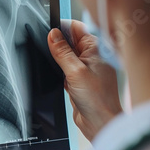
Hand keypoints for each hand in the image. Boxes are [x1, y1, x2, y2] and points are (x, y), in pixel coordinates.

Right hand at [48, 20, 121, 141]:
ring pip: (66, 55)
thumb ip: (62, 52)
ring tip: (60, 68)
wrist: (100, 122)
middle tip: (52, 51)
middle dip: (58, 44)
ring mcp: (85, 68)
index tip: (49, 30)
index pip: (77, 28)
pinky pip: (65, 68)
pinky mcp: (79, 79)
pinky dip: (60, 71)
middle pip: (70, 40)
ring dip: (59, 59)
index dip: (62, 27)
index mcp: (97, 48)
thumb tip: (52, 34)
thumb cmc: (97, 99)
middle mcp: (92, 56)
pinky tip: (61, 78)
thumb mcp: (75, 71)